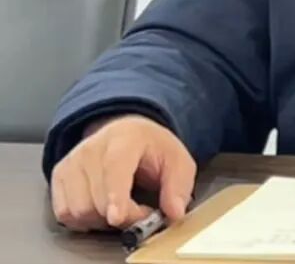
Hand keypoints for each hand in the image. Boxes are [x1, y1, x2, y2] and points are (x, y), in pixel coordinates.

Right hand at [50, 115, 195, 231]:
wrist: (127, 132)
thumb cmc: (152, 148)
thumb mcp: (177, 161)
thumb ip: (178, 186)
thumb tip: (174, 212)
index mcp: (125, 138)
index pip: (115, 167)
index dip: (116, 194)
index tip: (118, 217)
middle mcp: (92, 147)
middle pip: (98, 198)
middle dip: (123, 215)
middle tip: (142, 211)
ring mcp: (72, 161)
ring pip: (79, 210)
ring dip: (103, 220)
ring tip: (122, 207)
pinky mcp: (59, 175)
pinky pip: (65, 213)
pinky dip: (84, 220)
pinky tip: (101, 208)